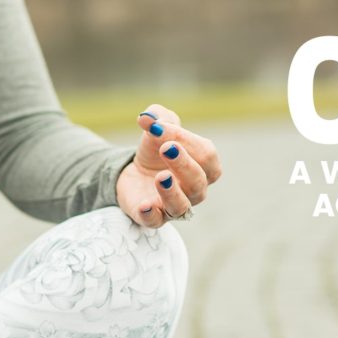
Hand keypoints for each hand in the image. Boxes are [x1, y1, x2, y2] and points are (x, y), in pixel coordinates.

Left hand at [116, 104, 221, 227]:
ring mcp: (174, 207)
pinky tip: (145, 205)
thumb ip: (158, 117)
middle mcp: (195, 190)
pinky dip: (151, 214)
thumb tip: (147, 118)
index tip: (159, 127)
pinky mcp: (152, 217)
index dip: (187, 140)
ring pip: (181, 206)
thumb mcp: (157, 128)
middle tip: (166, 148)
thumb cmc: (155, 152)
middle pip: (198, 182)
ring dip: (172, 192)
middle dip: (183, 164)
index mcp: (205, 167)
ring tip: (160, 177)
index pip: (206, 155)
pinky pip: (155, 221)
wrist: (132, 173)